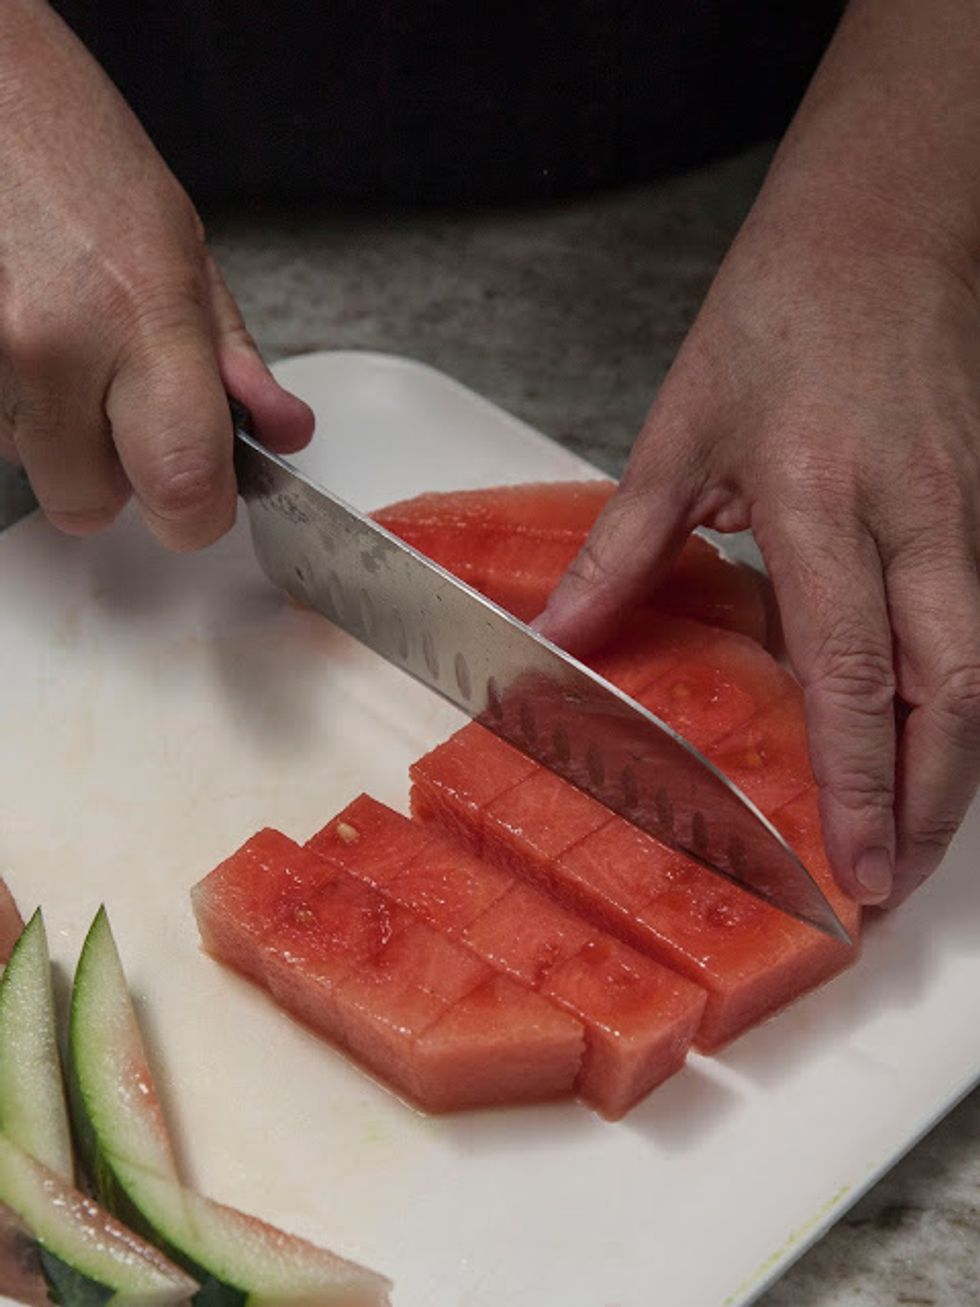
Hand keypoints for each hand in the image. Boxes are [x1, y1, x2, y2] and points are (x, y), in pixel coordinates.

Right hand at [0, 1, 312, 549]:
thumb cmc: (71, 150)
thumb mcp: (183, 248)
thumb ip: (232, 361)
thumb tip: (280, 432)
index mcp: (144, 317)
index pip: (184, 488)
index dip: (197, 514)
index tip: (203, 501)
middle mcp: (56, 345)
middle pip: (90, 504)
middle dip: (115, 476)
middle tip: (122, 405)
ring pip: (33, 467)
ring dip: (56, 433)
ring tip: (63, 342)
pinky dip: (13, 405)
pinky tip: (22, 336)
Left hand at [536, 183, 979, 907]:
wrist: (884, 224)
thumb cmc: (779, 314)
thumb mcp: (681, 428)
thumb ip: (625, 546)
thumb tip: (563, 632)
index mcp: (821, 500)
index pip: (851, 671)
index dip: (860, 779)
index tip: (856, 861)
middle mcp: (915, 518)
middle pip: (956, 692)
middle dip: (936, 804)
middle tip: (897, 882)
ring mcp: (967, 512)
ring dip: (956, 764)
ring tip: (914, 837)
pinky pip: (977, 622)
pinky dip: (954, 698)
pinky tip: (924, 741)